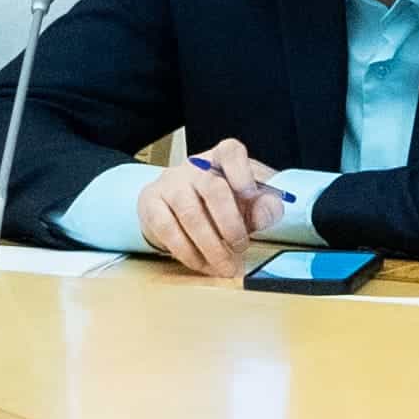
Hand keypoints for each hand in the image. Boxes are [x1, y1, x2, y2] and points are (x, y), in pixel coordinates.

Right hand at [133, 138, 283, 276]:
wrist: (178, 209)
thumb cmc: (221, 203)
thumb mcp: (248, 202)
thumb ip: (263, 207)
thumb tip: (267, 213)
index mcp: (221, 158)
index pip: (230, 152)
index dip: (241, 172)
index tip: (250, 195)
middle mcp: (193, 166)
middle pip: (212, 188)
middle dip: (230, 225)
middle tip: (241, 248)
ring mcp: (170, 183)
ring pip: (190, 214)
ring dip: (211, 246)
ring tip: (225, 266)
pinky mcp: (151, 203)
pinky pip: (167, 229)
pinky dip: (187, 252)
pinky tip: (200, 263)